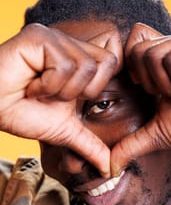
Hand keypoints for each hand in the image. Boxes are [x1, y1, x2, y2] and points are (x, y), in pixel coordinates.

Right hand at [0, 24, 122, 176]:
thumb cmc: (23, 113)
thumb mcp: (65, 130)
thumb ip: (90, 144)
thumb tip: (110, 168)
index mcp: (77, 58)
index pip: (112, 61)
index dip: (96, 86)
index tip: (67, 97)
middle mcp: (68, 42)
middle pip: (106, 64)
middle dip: (80, 92)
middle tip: (53, 95)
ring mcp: (54, 37)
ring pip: (85, 67)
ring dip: (61, 90)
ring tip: (39, 90)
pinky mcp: (39, 36)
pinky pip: (63, 66)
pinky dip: (47, 86)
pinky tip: (29, 85)